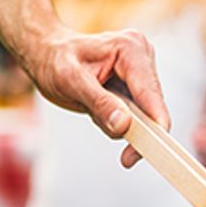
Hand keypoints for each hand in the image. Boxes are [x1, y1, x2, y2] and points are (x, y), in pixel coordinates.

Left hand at [23, 27, 170, 167]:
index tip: (155, 150)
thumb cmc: (56, 63)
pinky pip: (137, 114)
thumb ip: (99, 103)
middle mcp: (141, 55)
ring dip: (121, 124)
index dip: (156, 123)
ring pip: (146, 114)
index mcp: (129, 48)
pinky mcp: (137, 83)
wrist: (48, 56)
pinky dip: (118, 121)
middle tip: (125, 158)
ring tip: (91, 109)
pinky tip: (97, 109)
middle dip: (136, 130)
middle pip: (154, 106)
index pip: (151, 92)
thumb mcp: (71, 82)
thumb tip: (124, 125)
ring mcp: (141, 69)